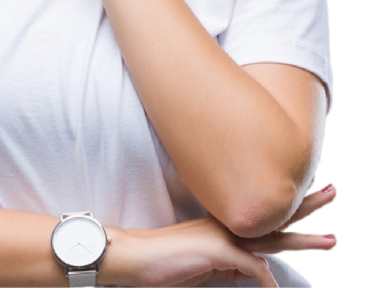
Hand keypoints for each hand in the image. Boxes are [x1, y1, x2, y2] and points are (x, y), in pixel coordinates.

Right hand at [116, 184, 337, 288]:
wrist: (136, 258)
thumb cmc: (166, 261)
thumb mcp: (206, 263)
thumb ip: (232, 264)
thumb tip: (258, 272)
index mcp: (225, 223)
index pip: (265, 213)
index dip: (289, 205)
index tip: (312, 193)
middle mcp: (228, 224)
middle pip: (275, 213)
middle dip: (307, 204)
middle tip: (334, 191)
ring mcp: (223, 235)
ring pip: (273, 235)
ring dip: (304, 239)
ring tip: (330, 240)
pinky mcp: (217, 250)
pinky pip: (253, 268)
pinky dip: (266, 282)